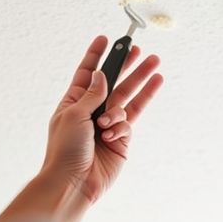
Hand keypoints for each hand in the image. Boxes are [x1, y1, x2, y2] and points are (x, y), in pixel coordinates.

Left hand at [42, 35, 162, 205]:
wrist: (74, 182)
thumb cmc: (65, 149)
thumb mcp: (74, 114)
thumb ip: (92, 93)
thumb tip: (102, 75)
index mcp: (74, 102)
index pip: (87, 73)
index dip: (96, 55)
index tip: (105, 39)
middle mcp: (92, 111)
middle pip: (114, 82)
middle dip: (128, 66)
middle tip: (141, 51)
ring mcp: (108, 124)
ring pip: (128, 99)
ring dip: (142, 84)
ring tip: (157, 68)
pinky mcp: (121, 139)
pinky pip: (128, 122)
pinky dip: (121, 125)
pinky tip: (112, 133)